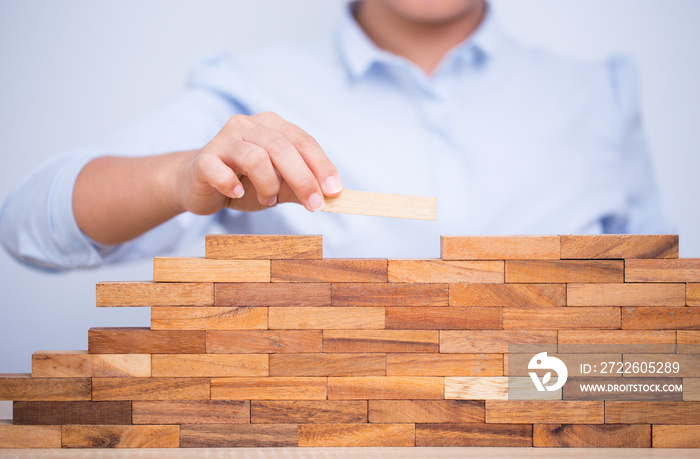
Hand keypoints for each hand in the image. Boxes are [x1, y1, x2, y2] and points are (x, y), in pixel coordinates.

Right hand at [174, 111, 342, 214]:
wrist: (198, 184)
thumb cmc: (243, 182)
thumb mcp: (279, 185)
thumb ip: (302, 188)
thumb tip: (335, 197)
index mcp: (271, 126)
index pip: (303, 141)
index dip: (321, 165)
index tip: (335, 191)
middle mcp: (248, 125)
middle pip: (282, 148)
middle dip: (303, 179)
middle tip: (315, 205)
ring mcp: (223, 140)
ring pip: (255, 158)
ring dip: (268, 185)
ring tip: (267, 199)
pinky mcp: (203, 160)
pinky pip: (219, 170)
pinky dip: (232, 184)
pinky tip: (237, 193)